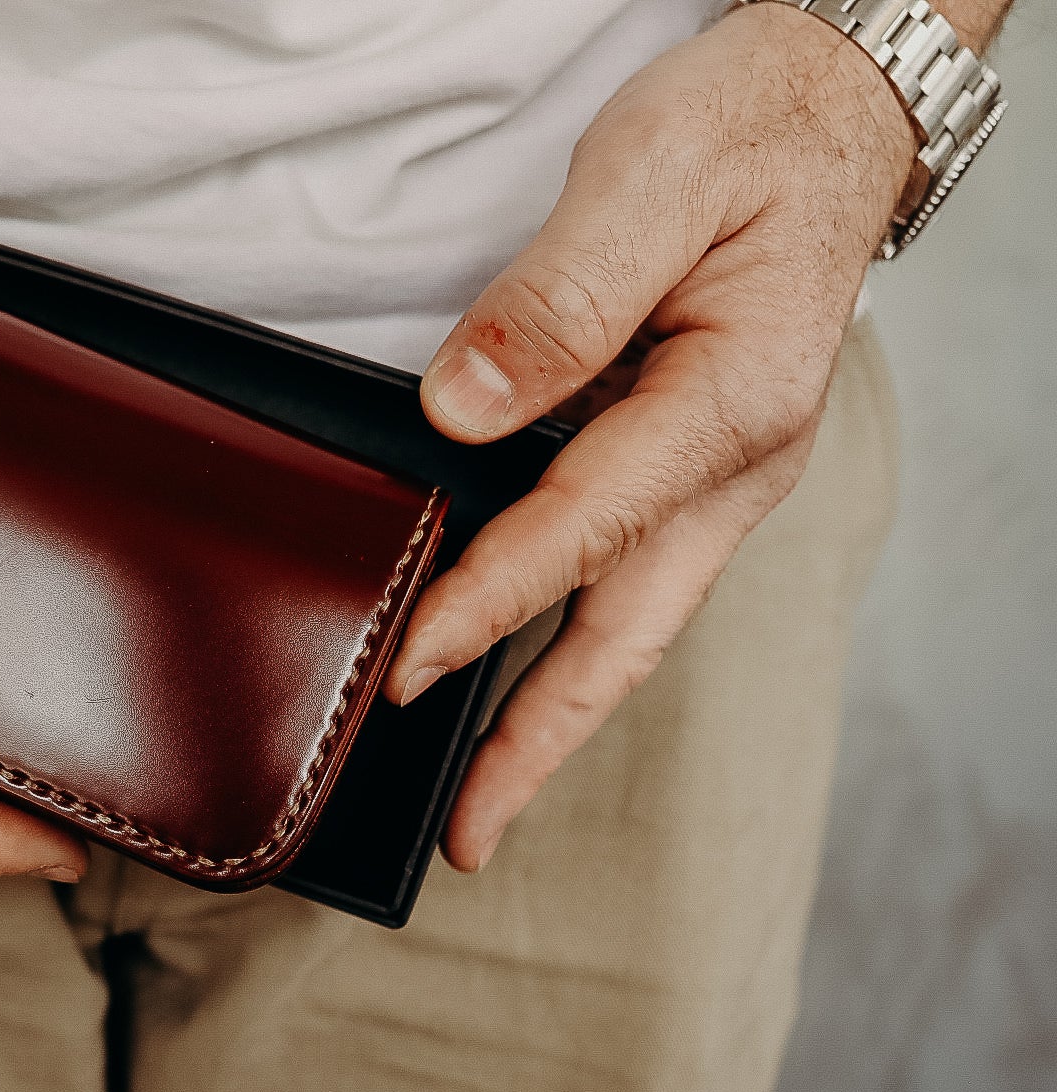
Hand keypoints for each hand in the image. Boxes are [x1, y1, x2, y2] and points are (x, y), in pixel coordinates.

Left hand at [386, 3, 917, 871]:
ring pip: (632, 620)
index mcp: (734, 398)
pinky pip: (626, 572)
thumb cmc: (746, 133)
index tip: (412, 660)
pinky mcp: (691, 461)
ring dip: (557, 711)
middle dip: (545, 740)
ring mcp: (720, 472)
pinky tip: (512, 668)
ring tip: (484, 794)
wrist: (825, 112)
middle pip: (632, 633)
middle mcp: (737, 460)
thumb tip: (462, 409)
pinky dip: (569, 636)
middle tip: (470, 833)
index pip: (589, 524)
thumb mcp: (650, 179)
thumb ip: (559, 297)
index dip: (493, 598)